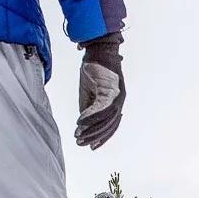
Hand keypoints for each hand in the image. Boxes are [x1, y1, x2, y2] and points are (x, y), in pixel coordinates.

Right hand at [77, 33, 125, 148]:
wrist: (97, 50)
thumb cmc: (94, 70)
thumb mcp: (88, 92)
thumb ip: (87, 108)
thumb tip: (82, 126)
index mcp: (116, 102)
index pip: (110, 125)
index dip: (102, 138)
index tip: (91, 147)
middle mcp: (119, 101)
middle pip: (109, 125)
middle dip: (94, 136)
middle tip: (81, 143)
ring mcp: (117, 95)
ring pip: (106, 119)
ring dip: (91, 129)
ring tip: (78, 135)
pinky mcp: (111, 89)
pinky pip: (100, 108)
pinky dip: (90, 116)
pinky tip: (79, 122)